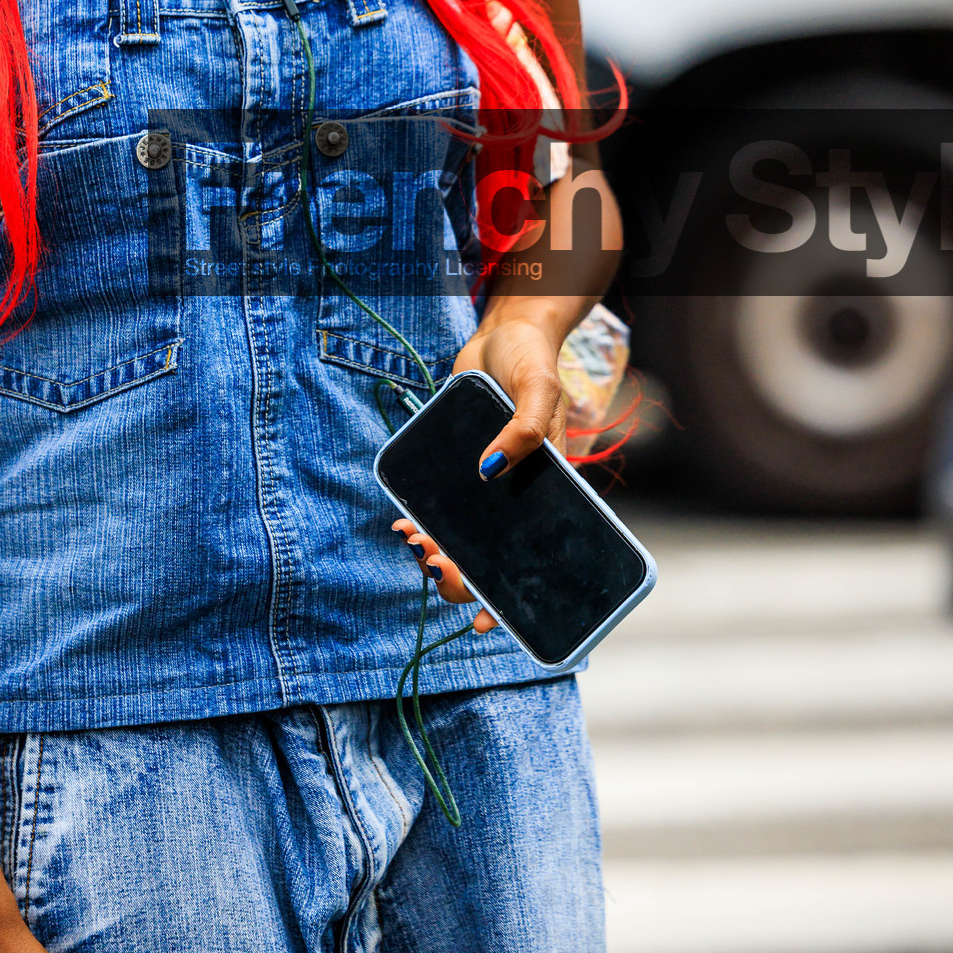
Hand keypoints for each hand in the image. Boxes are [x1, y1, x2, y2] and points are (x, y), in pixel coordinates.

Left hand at [390, 310, 573, 628]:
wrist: (503, 333)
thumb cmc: (533, 360)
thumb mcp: (538, 389)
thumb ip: (524, 429)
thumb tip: (489, 469)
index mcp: (548, 488)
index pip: (533, 555)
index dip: (509, 595)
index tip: (485, 619)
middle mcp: (516, 491)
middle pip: (491, 554)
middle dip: (462, 574)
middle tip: (434, 563)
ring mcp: (487, 479)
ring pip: (462, 534)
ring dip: (437, 549)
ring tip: (413, 541)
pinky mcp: (458, 462)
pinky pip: (441, 501)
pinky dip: (423, 518)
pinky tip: (404, 522)